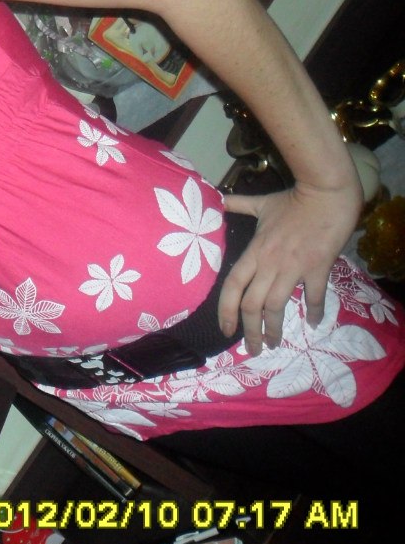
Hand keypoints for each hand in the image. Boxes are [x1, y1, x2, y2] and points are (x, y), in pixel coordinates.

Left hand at [218, 180, 360, 354]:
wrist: (326, 194)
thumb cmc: (292, 201)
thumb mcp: (260, 203)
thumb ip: (237, 205)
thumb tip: (217, 198)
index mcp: (255, 252)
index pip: (233, 286)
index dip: (226, 310)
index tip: (225, 329)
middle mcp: (270, 264)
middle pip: (253, 304)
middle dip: (250, 331)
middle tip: (252, 349)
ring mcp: (294, 267)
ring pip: (278, 306)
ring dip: (275, 329)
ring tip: (274, 343)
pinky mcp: (319, 268)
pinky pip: (314, 296)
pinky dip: (314, 312)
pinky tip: (313, 324)